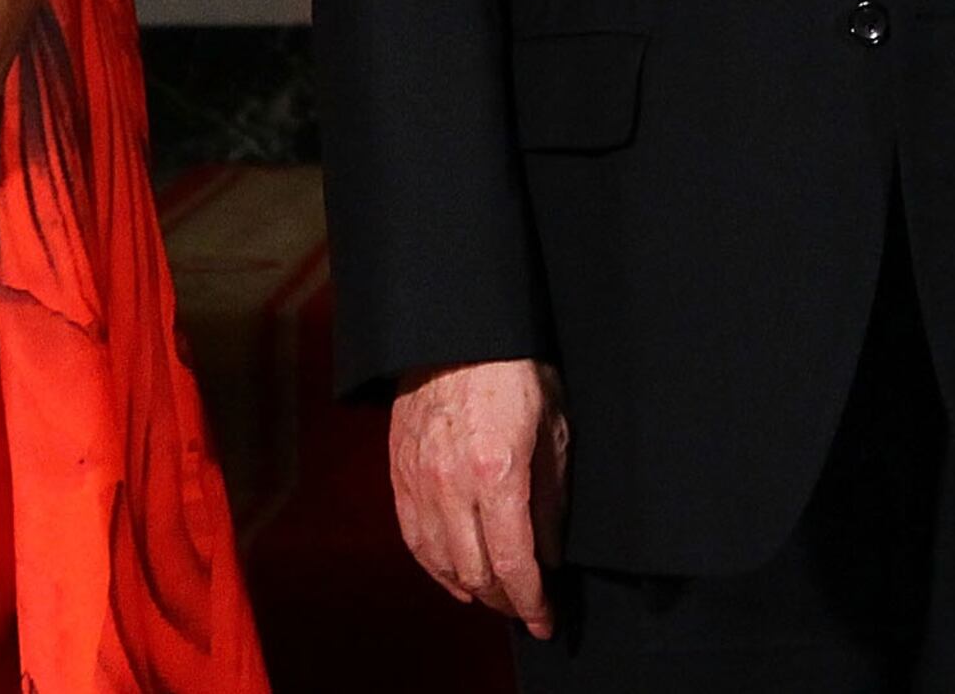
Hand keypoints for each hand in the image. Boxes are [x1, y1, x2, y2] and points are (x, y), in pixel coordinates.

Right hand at [391, 359, 568, 638]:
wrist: (457, 334)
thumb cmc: (514, 372)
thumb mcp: (553, 430)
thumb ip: (551, 499)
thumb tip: (550, 554)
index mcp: (498, 473)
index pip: (514, 563)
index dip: (532, 601)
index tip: (546, 619)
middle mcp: (452, 487)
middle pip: (476, 572)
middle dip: (505, 600)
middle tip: (527, 608)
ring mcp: (421, 483)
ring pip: (442, 563)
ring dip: (472, 589)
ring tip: (496, 597)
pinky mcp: (401, 477)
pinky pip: (415, 540)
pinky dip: (437, 567)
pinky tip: (456, 576)